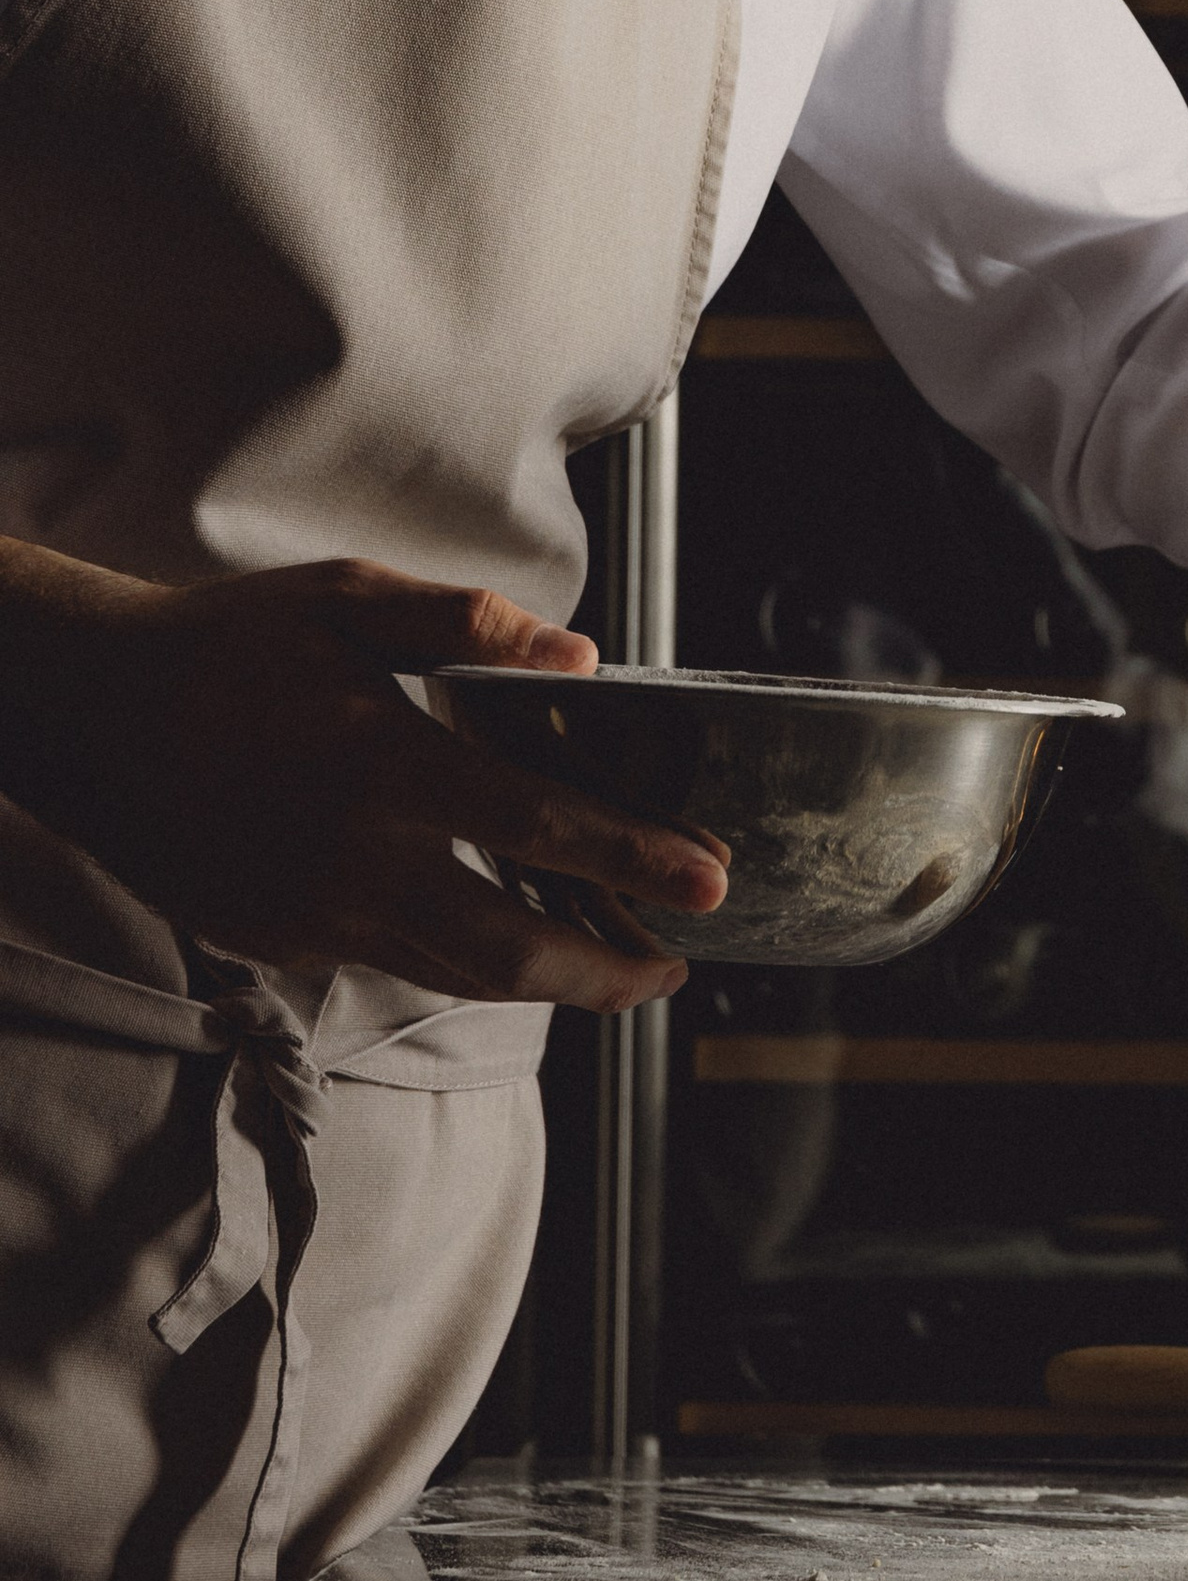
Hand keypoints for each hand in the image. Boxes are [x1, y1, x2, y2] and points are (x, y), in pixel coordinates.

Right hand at [0, 543, 727, 1007]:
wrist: (83, 713)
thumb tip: (580, 654)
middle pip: (511, 949)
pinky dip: (463, 964)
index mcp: (381, 762)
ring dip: (547, 981)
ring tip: (613, 966)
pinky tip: (507, 942)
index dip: (635, 859)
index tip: (710, 879)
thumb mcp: (345, 599)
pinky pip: (393, 963)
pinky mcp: (276, 940)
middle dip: (610, 969)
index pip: (540, 827)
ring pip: (456, 974)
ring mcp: (310, 913)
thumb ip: (467, 623)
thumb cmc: (223, 643)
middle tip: (674, 967)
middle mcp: (351, 857)